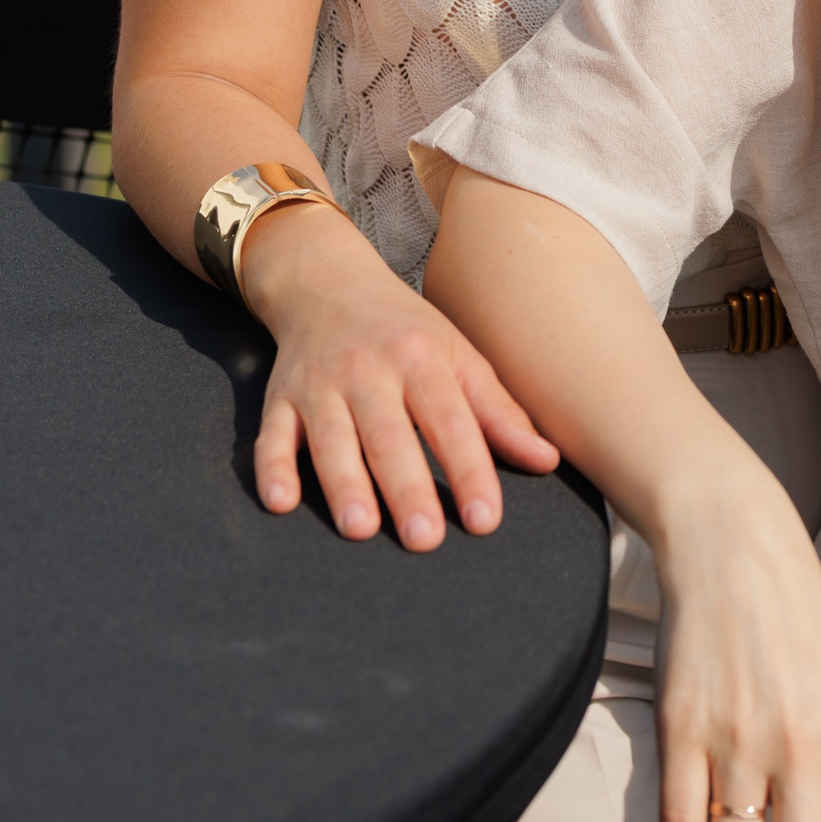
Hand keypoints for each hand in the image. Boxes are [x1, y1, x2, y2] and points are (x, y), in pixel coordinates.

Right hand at [242, 200, 559, 547]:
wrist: (328, 282)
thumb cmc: (406, 332)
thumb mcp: (459, 357)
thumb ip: (499, 413)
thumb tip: (548, 460)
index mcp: (422, 359)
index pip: (451, 422)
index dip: (470, 470)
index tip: (485, 520)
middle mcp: (369, 371)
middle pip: (390, 434)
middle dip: (406, 487)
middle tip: (424, 539)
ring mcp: (321, 385)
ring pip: (331, 438)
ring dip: (343, 482)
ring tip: (360, 527)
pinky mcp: (280, 398)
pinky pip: (272, 435)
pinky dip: (272, 467)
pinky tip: (280, 502)